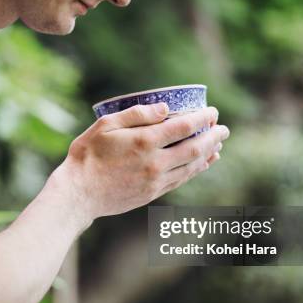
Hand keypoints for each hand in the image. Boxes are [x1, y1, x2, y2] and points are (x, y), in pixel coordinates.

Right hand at [51, 103, 229, 220]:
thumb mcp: (105, 126)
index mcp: (144, 142)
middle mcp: (155, 163)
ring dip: (208, 154)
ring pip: (191, 166)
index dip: (203, 118)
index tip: (213, 112)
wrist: (78, 193)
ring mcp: (156, 181)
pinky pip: (182, 180)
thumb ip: (136, 115)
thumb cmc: (87, 155)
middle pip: (195, 148)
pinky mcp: (152, 194)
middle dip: (213, 136)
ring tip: (218, 145)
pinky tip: (203, 164)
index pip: (184, 127)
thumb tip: (166, 108)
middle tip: (223, 129)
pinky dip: (196, 170)